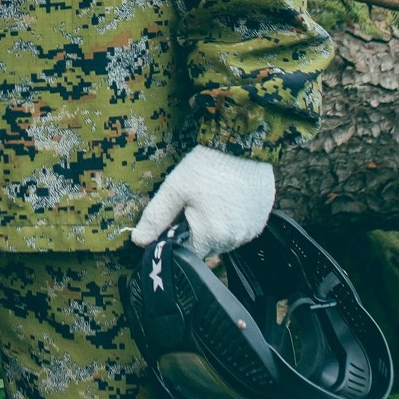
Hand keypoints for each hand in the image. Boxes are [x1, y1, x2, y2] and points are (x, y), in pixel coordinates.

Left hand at [131, 146, 274, 258]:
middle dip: (195, 233)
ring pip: (224, 241)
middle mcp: (234, 240)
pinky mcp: (260, 223)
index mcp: (211, 236)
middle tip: (192, 204)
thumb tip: (139, 241)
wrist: (243, 145)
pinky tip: (226, 200)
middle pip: (206, 249)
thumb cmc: (208, 165)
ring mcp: (250, 232)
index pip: (186, 254)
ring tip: (210, 199)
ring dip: (214, 229)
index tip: (175, 219)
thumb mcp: (175, 189)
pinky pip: (240, 231)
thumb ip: (156, 218)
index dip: (177, 239)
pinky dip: (230, 221)